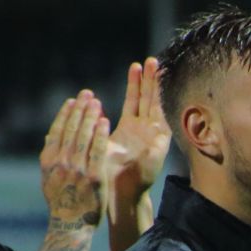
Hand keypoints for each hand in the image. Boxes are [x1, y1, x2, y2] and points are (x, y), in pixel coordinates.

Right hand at [40, 91, 108, 225]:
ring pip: (83, 136)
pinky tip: (104, 121)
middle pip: (70, 129)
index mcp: (48, 161)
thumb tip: (50, 135)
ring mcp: (77, 169)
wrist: (70, 225)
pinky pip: (97, 150)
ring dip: (90, 116)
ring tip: (96, 102)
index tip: (72, 100)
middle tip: (87, 94)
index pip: (57, 131)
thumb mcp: (49, 178)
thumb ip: (50, 157)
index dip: (65, 113)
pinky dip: (100, 134)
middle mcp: (60, 162)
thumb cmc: (62, 202)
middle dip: (79, 109)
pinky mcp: (93, 176)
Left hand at [106, 58, 170, 198]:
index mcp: (130, 128)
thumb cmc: (107, 171)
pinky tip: (164, 92)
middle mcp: (144, 129)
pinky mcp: (160, 145)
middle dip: (150, 80)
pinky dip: (163, 106)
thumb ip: (94, 125)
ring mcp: (153, 136)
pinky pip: (163, 121)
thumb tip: (86, 106)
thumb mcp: (98, 143)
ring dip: (156, 88)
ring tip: (156, 68)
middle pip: (148, 99)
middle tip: (151, 61)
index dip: (135, 83)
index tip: (135, 65)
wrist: (119, 189)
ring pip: (156, 106)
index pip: (134, 100)